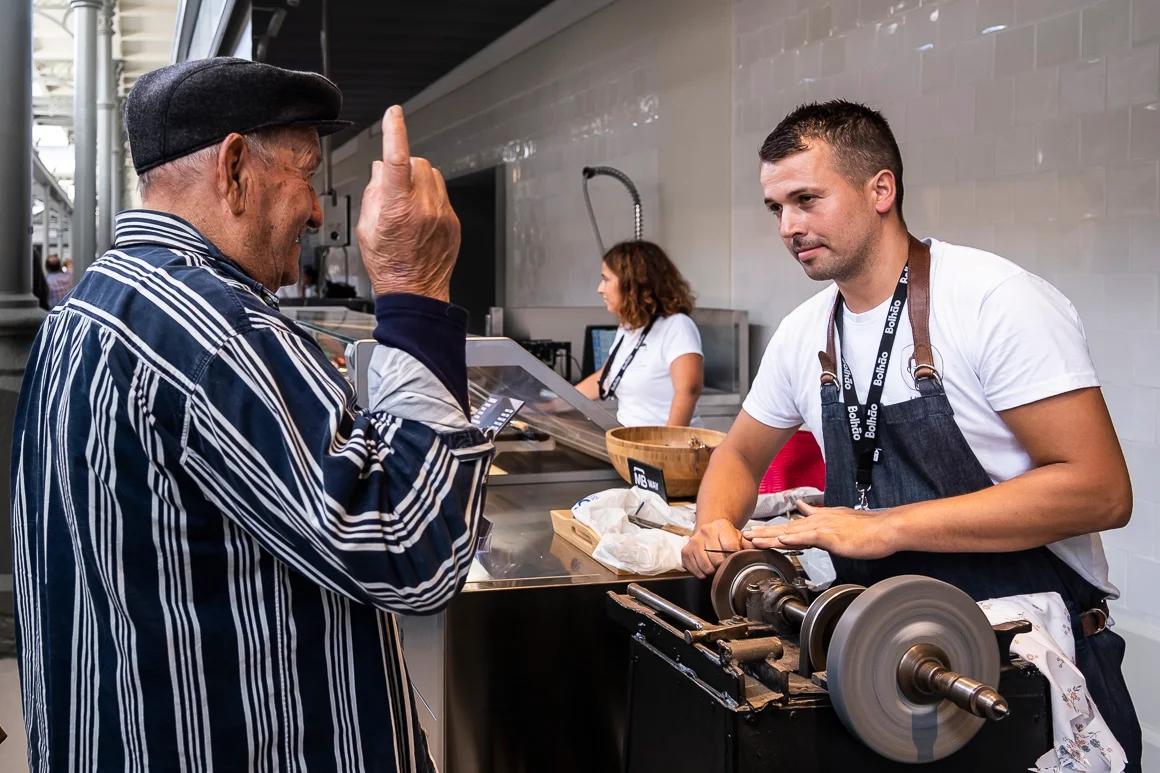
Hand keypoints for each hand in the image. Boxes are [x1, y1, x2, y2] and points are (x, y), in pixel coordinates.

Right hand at [356, 105, 459, 299]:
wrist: (415, 291)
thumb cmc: (388, 264)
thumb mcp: (367, 227)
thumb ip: (374, 192)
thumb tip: (382, 169)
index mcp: (396, 206)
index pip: (397, 158)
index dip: (395, 131)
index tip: (394, 115)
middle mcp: (423, 207)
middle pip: (417, 162)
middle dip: (405, 166)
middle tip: (394, 187)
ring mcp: (442, 213)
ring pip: (432, 175)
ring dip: (419, 180)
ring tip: (408, 204)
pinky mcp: (453, 221)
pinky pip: (442, 195)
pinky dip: (430, 197)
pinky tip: (421, 218)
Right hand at [681, 519, 752, 578]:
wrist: (709, 531)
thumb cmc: (726, 537)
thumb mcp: (740, 537)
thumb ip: (750, 544)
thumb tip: (762, 549)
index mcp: (721, 526)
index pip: (730, 547)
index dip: (734, 556)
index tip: (734, 557)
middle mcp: (706, 531)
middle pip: (717, 560)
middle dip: (723, 566)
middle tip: (724, 563)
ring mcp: (694, 541)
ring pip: (706, 567)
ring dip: (713, 571)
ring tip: (715, 564)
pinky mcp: (685, 551)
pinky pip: (696, 570)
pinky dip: (702, 573)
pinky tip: (706, 565)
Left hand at [742, 500, 898, 559]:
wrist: (884, 529)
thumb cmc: (865, 529)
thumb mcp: (838, 518)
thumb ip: (819, 515)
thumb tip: (803, 509)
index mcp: (817, 521)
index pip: (789, 527)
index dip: (771, 531)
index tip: (754, 534)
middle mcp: (817, 522)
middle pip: (784, 529)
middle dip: (763, 534)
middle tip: (743, 537)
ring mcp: (823, 528)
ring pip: (791, 532)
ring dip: (771, 536)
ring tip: (753, 539)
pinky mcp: (832, 536)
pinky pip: (809, 537)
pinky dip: (794, 539)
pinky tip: (782, 541)